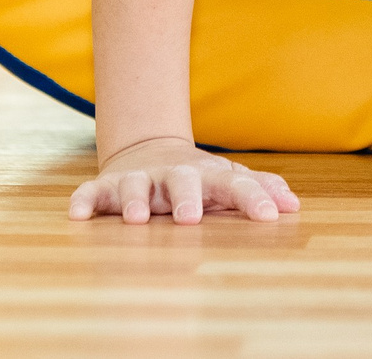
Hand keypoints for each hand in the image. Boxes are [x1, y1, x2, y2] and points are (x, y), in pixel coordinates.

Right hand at [67, 136, 298, 224]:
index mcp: (208, 177)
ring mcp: (140, 180)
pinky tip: (77, 215)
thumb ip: (258, 190)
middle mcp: (174, 176)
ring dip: (136, 201)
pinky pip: (92, 193)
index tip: (270, 217)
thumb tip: (294, 204)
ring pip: (136, 187)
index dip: (253, 199)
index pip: (235, 185)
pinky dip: (83, 201)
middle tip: (191, 219)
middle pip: (183, 182)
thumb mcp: (227, 181)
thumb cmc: (197, 178)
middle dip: (186, 198)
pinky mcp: (107, 188)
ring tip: (138, 219)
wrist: (148, 151)